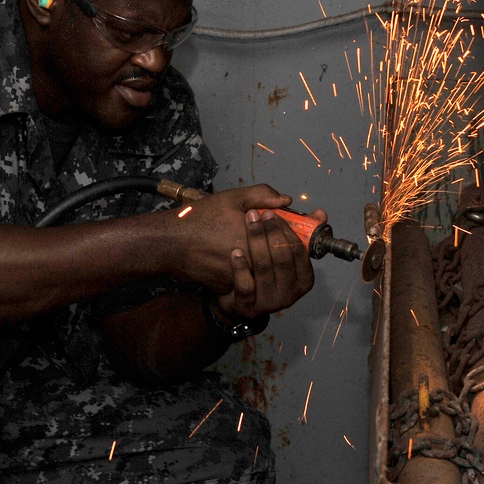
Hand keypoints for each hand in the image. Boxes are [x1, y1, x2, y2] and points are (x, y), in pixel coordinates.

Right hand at [167, 184, 294, 292]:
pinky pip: (251, 281)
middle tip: (296, 237)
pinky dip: (255, 272)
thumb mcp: (231, 198)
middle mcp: (253, 261)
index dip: (303, 231)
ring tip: (270, 249)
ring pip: (269, 272)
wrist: (170, 244)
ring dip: (275, 261)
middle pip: (284, 258)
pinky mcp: (231, 289)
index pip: (291, 239)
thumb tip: (285, 200)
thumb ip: (261, 195)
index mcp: (257, 238)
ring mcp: (243, 278)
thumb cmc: (199, 219)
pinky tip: (250, 261)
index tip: (314, 222)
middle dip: (291, 245)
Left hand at [214, 208, 315, 320]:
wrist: (236, 298)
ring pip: (264, 268)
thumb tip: (320, 213)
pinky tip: (235, 252)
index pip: (299, 251)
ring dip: (255, 241)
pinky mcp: (249, 308)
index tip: (272, 213)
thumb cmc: (264, 271)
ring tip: (248, 223)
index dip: (286, 229)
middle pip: (282, 258)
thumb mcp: (283, 251)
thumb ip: (300, 231)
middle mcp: (291, 294)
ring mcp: (270, 303)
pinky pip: (246, 285)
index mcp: (304, 279)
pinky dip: (240, 267)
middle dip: (270, 232)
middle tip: (258, 214)